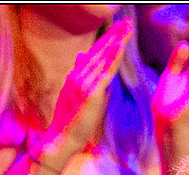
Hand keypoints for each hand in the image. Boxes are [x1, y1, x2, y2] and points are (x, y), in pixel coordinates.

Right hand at [39, 18, 132, 160]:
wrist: (61, 139)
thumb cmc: (69, 121)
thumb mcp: (73, 94)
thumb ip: (79, 75)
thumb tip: (81, 55)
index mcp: (76, 76)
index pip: (94, 53)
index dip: (107, 39)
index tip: (119, 28)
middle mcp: (78, 76)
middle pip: (99, 51)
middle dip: (114, 35)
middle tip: (127, 21)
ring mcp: (83, 83)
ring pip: (102, 58)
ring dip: (116, 41)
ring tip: (127, 28)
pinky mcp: (90, 93)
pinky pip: (104, 72)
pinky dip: (112, 58)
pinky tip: (120, 47)